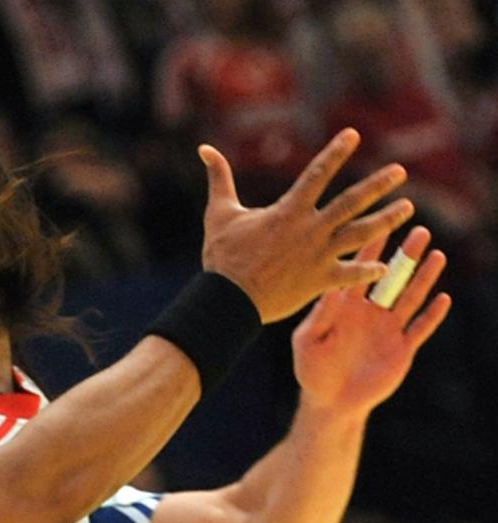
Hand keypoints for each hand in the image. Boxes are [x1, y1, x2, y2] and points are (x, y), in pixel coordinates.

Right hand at [201, 128, 414, 321]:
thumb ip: (219, 179)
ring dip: (386, 220)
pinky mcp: (318, 281)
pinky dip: (368, 270)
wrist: (227, 298)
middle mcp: (309, 230)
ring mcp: (317, 256)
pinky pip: (350, 274)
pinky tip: (386, 266)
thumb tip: (204, 149)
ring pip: (360, 234)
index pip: (317, 174)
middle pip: (351, 202)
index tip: (353, 134)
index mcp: (288, 211)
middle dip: (377, 185)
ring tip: (407, 209)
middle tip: (400, 172)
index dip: (335, 152)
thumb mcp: (219, 213)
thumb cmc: (223, 257)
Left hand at [292, 226, 450, 415]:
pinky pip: (420, 328)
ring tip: (436, 255)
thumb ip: (321, 316)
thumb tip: (333, 289)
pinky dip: (432, 315)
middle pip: (391, 277)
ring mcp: (387, 328)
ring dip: (423, 278)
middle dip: (405, 255)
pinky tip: (443, 297)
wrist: (329, 402)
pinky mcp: (402, 348)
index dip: (372, 248)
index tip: (381, 223)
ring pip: (410, 297)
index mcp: (345, 305)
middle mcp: (369, 311)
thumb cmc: (312, 369)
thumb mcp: (308, 341)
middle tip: (420, 230)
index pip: (361, 271)